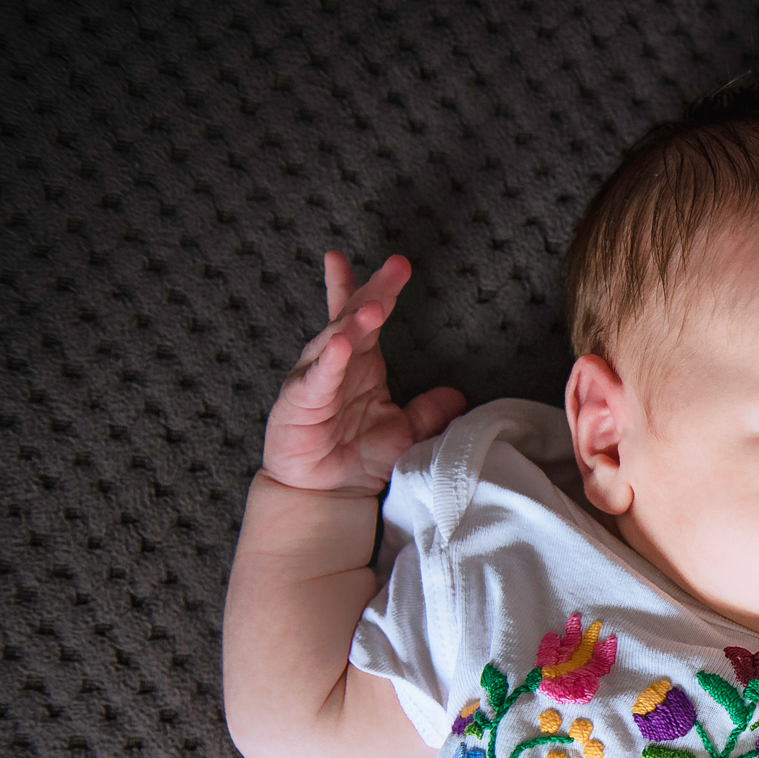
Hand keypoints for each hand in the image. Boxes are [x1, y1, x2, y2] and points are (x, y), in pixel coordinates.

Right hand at [261, 253, 466, 495]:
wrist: (325, 494)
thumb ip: (430, 411)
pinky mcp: (299, 404)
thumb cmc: (357, 457)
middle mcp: (337, 364)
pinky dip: (328, 362)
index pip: (368, 316)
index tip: (396, 263)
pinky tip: (340, 344)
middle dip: (373, 291)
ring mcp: (315, 380)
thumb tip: (458, 395)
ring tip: (374, 306)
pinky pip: (317, 379)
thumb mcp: (405, 431)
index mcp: (361, 363)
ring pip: (334, 342)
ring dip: (353, 322)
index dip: (379, 288)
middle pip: (353, 318)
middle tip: (396, 268)